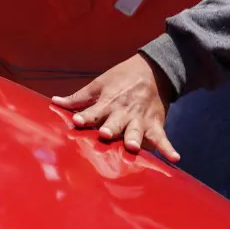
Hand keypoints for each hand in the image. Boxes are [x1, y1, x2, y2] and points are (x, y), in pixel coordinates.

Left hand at [52, 54, 179, 159]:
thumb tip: (55, 102)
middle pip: (115, 122)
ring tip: (133, 147)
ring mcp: (140, 119)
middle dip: (111, 129)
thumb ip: (78, 98)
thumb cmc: (121, 78)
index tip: (76, 121)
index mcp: (107, 102)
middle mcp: (123, 112)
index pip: (94, 111)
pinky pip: (162, 138)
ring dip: (134, 138)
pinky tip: (174, 158)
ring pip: (136, 131)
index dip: (85, 117)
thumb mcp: (99, 84)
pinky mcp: (155, 124)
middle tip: (105, 134)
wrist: (153, 70)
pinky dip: (168, 148)